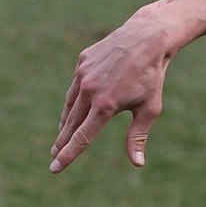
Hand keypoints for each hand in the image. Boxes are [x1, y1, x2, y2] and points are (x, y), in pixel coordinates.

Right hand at [50, 13, 175, 171]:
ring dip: (65, 121)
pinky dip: (74, 99)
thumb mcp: (149, 109)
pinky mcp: (82, 62)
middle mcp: (90, 91)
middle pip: (71, 123)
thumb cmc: (152, 76)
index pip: (82, 137)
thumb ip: (138, 136)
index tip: (55, 168)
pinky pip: (75, 86)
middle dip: (62, 141)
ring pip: (70, 104)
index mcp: (105, 106)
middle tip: (53, 154)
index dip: (68, 154)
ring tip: (62, 134)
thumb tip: (138, 164)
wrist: (147, 38)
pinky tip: (74, 108)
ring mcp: (83, 75)